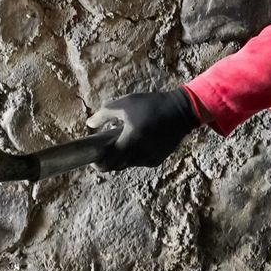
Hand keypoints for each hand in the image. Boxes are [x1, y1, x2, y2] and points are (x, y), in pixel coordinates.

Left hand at [86, 88, 201, 170]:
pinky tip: (135, 142)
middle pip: (116, 166)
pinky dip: (134, 155)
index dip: (97, 163)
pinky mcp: (157, 159)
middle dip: (109, 159)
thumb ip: (104, 114)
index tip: (93, 156)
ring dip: (121, 157)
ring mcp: (150, 159)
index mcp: (130, 142)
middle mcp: (140, 155)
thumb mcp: (125, 104)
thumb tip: (89, 123)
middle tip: (105, 147)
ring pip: (128, 164)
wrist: (181, 111)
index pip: (108, 164)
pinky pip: (140, 162)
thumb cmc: (151, 105)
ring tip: (121, 141)